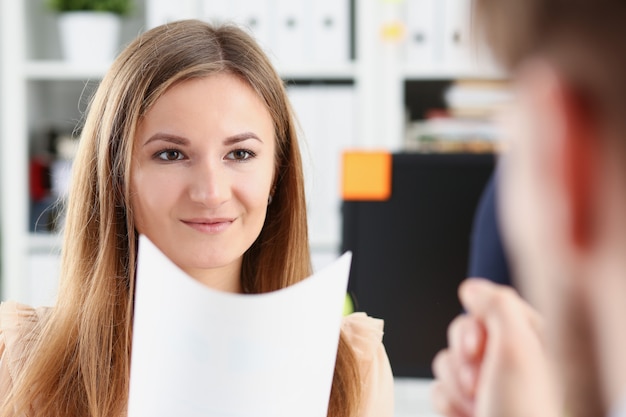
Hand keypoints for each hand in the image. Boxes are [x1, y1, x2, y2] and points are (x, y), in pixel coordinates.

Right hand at [431, 278, 561, 416]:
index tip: (484, 343)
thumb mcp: (517, 348)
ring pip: (446, 361)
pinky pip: (439, 388)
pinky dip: (450, 404)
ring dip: (456, 386)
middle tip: (482, 379)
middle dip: (464, 358)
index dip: (479, 324)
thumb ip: (495, 306)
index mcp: (534, 340)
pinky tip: (468, 416)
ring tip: (478, 405)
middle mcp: (511, 361)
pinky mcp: (468, 406)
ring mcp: (488, 386)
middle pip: (462, 333)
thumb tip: (471, 287)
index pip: (492, 306)